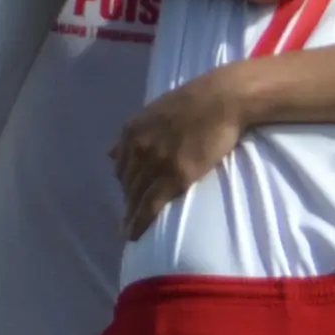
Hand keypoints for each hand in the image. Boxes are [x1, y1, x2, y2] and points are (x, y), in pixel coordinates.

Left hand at [112, 76, 261, 235]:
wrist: (223, 100)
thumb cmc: (195, 101)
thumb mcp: (153, 111)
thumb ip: (133, 133)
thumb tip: (111, 153)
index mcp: (132, 131)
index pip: (120, 165)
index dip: (124, 181)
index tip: (128, 193)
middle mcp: (138, 147)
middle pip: (126, 183)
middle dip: (127, 199)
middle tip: (129, 214)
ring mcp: (155, 163)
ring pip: (135, 197)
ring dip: (129, 214)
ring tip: (127, 229)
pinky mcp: (174, 177)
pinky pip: (150, 205)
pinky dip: (138, 222)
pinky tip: (132, 234)